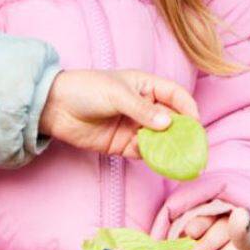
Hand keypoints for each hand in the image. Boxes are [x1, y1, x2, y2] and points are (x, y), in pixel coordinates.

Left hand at [39, 68, 198, 155]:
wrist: (55, 107)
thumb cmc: (86, 89)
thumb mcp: (117, 94)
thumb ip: (142, 110)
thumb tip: (168, 124)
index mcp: (146, 86)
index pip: (175, 95)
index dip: (188, 108)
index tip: (195, 124)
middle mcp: (144, 106)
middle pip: (172, 120)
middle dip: (183, 133)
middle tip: (194, 148)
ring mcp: (134, 126)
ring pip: (160, 139)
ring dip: (170, 148)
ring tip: (180, 159)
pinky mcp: (123, 145)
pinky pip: (144, 152)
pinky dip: (153, 158)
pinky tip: (160, 162)